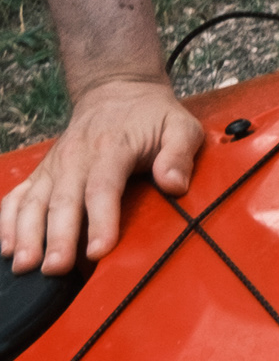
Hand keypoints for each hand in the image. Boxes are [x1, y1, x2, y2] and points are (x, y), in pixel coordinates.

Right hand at [2, 72, 199, 275]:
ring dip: (26, 235)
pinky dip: (8, 221)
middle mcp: (75, 158)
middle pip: (63, 201)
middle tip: (55, 269)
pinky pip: (17, 197)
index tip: (99, 251)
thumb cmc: (153, 116)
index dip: (100, 221)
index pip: (102, 188)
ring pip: (33, 202)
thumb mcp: (180, 127)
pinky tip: (7, 247)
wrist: (117, 91)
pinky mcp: (43, 173)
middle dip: (57, 237)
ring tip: (25, 266)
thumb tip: (174, 185)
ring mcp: (55, 166)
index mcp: (111, 148)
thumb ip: (179, 155)